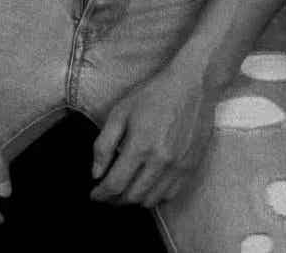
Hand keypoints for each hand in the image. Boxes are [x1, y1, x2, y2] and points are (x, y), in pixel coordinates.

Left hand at [90, 69, 214, 207]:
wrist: (191, 85)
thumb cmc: (152, 95)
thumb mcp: (120, 111)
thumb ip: (104, 144)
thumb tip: (96, 173)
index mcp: (140, 146)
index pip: (116, 184)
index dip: (101, 194)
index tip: (94, 194)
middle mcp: (160, 162)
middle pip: (132, 197)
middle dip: (115, 200)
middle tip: (107, 194)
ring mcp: (178, 168)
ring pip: (151, 200)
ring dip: (134, 200)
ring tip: (125, 191)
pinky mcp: (191, 168)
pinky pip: (170, 195)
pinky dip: (155, 196)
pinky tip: (147, 185)